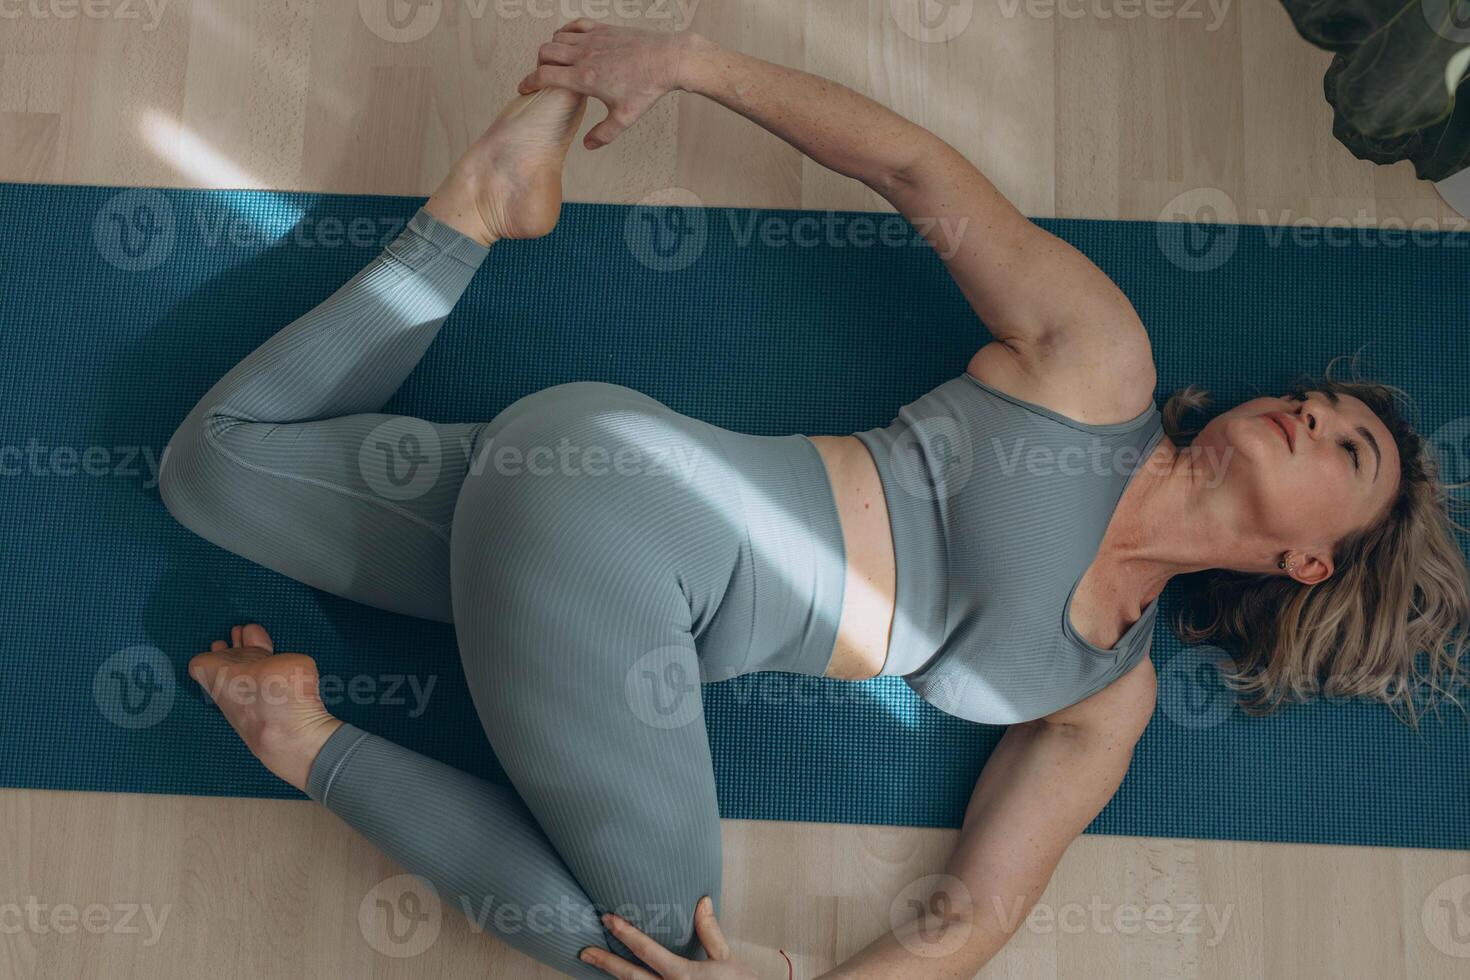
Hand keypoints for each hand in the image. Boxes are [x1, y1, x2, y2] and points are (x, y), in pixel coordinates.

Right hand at [518, 19, 707, 147]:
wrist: (668, 60)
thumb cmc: (647, 88)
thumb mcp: (624, 118)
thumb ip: (603, 134)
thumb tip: (587, 145)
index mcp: (584, 78)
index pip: (544, 76)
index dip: (529, 82)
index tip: (523, 88)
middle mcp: (584, 55)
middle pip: (545, 53)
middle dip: (538, 65)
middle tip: (543, 77)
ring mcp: (593, 39)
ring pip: (557, 38)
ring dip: (551, 49)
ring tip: (557, 62)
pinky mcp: (603, 29)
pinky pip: (574, 25)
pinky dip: (565, 32)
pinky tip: (570, 42)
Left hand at [579, 896, 779, 978]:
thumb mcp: (727, 960)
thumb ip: (709, 932)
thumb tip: (702, 900)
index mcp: (682, 975)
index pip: (646, 950)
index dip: (625, 933)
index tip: (608, 919)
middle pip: (630, 977)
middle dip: (606, 962)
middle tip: (584, 951)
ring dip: (615, 979)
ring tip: (597, 965)